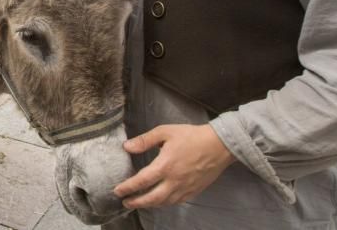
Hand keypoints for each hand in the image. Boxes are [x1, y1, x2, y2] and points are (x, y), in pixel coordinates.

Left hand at [113, 124, 235, 208]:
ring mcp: (185, 188)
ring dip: (149, 205)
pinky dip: (164, 204)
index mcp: (165, 166)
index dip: (128, 188)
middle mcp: (174, 181)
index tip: (117, 191)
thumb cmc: (191, 136)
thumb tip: (127, 147)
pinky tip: (159, 201)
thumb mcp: (165, 132)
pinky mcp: (194, 191)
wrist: (219, 145)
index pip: (142, 181)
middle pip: (151, 198)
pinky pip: (176, 202)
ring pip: (164, 203)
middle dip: (136, 202)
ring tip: (139, 203)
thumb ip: (145, 140)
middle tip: (125, 202)